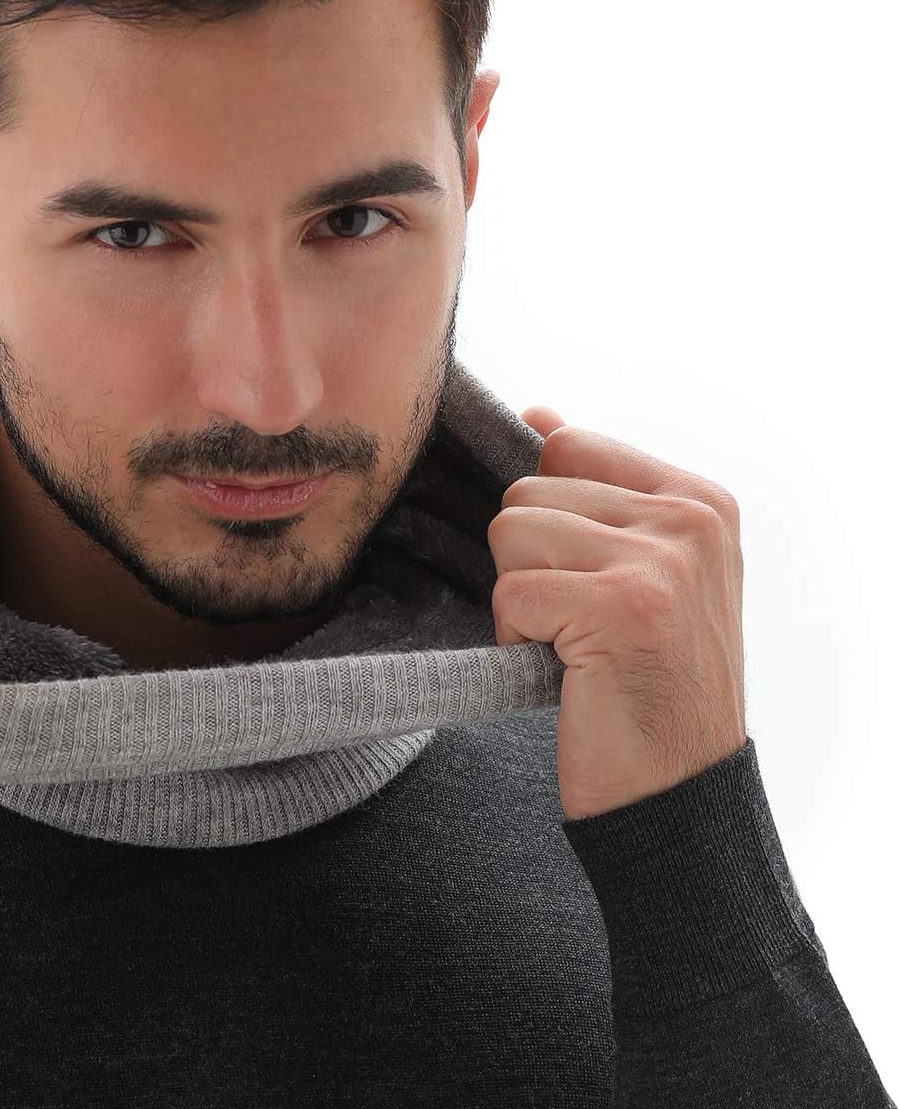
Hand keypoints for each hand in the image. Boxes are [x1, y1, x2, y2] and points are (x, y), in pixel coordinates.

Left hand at [488, 408, 746, 821]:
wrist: (677, 794)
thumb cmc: (646, 681)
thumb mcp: (643, 571)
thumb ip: (597, 490)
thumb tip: (539, 415)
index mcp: (699, 501)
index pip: (567, 445)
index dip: (546, 514)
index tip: (580, 575)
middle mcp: (690, 521)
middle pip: (526, 491)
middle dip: (529, 564)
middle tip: (580, 626)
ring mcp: (662, 562)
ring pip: (510, 534)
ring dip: (522, 600)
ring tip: (575, 645)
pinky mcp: (622, 608)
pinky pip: (510, 591)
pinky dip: (517, 639)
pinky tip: (568, 672)